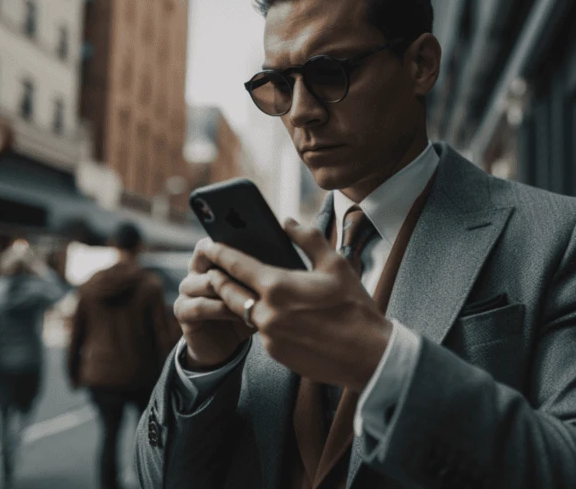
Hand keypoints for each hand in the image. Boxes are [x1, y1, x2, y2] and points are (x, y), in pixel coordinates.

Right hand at [173, 238, 256, 369]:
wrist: (225, 345)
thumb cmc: (245, 311)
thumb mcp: (257, 290)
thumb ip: (263, 273)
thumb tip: (285, 257)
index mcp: (212, 257)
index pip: (216, 239)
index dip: (232, 241)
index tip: (257, 244)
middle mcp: (196, 269)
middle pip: (205, 253)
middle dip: (232, 263)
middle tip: (256, 272)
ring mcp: (187, 289)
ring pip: (208, 281)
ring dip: (232, 290)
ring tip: (255, 299)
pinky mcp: (183, 311)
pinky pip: (201, 305)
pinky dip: (223, 310)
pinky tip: (242, 316)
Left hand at [200, 219, 391, 390]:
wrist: (368, 354)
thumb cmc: (354, 306)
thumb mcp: (335, 265)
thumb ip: (307, 239)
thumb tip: (288, 221)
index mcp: (278, 285)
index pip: (236, 265)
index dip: (218, 253)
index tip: (207, 245)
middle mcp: (267, 312)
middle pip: (228, 292)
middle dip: (218, 279)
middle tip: (214, 269)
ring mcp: (269, 336)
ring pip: (245, 313)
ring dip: (241, 300)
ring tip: (242, 289)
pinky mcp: (275, 353)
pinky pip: (261, 332)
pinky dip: (263, 320)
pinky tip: (275, 315)